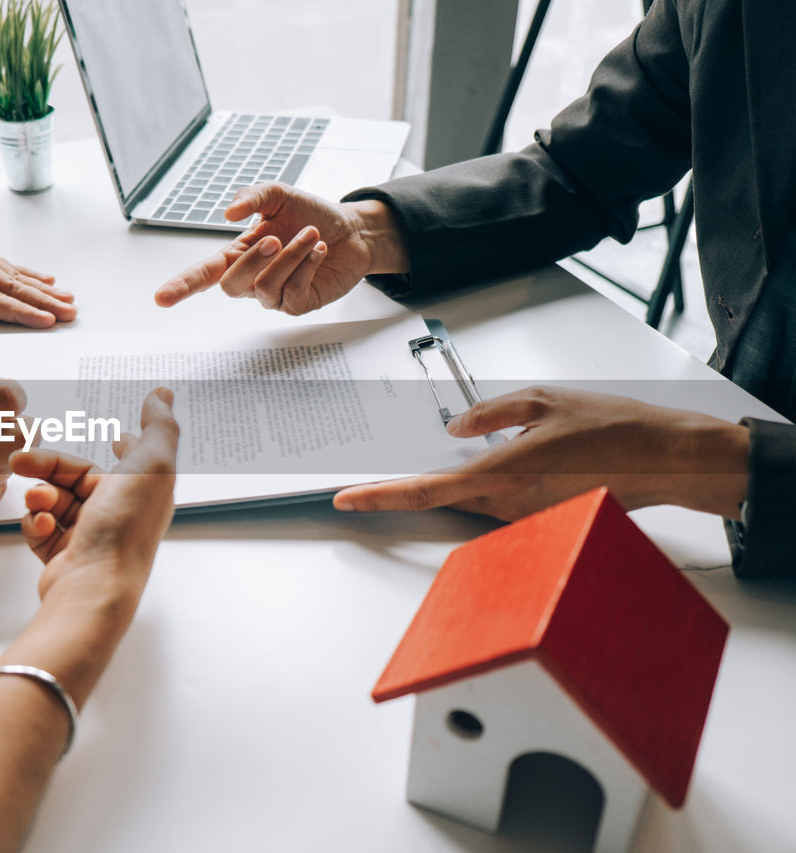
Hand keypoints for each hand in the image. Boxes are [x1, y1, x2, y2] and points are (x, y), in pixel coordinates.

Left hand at [0, 212, 75, 335]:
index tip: (46, 322)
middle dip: (44, 301)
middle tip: (71, 314)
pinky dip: (29, 273)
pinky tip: (46, 279)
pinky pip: (6, 265)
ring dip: (43, 289)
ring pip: (14, 275)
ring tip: (68, 299)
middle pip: (12, 286)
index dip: (21, 313)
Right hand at [11, 388, 179, 605]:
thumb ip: (159, 425)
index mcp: (143, 492)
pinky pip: (40, 527)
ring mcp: (90, 537)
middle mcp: (119, 514)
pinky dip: (36, 522)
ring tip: (38, 502)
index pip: (133, 460)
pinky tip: (42, 526)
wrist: (92, 588)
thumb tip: (164, 393)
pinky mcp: (63, 556)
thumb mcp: (152, 464)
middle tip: (20, 461)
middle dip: (47, 466)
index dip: (126, 446)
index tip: (119, 436)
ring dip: (40, 494)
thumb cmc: (124, 528)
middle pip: (76, 475)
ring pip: (54, 499)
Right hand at [154, 183, 408, 313]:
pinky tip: (319, 250)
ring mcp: (274, 295)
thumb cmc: (309, 214)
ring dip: (290, 256)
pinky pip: (293, 293)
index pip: (202, 274)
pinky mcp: (299, 304)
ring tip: (311, 235)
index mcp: (238, 254)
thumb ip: (252, 196)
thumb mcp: (278, 195)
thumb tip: (228, 211)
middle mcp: (252, 279)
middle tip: (277, 238)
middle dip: (253, 260)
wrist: (351, 230)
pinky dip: (307, 266)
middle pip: (231, 285)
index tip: (160, 298)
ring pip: (266, 286)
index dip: (181, 285)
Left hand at [332, 386, 749, 520]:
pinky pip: (498, 503)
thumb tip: (456, 427)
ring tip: (444, 454)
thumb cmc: (614, 429)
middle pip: (442, 498)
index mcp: (501, 474)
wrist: (669, 460)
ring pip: (470, 500)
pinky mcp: (541, 520)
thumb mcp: (542, 401)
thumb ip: (490, 414)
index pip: (425, 491)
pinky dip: (487, 485)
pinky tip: (501, 462)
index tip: (347, 497)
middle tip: (380, 470)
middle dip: (410, 486)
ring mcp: (526, 518)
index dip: (381, 496)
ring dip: (456, 481)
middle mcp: (509, 505)